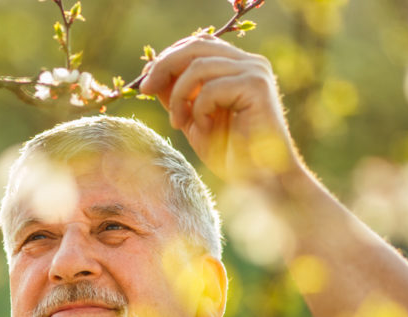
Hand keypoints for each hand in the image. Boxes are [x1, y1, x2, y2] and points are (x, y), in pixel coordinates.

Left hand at [139, 35, 301, 184]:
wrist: (262, 181)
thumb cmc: (232, 155)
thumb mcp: (194, 120)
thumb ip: (178, 96)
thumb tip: (151, 75)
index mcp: (238, 66)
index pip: (197, 45)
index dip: (167, 58)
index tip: (145, 82)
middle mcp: (250, 63)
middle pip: (196, 46)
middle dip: (164, 66)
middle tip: (146, 90)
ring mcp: (256, 72)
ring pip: (199, 66)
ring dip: (179, 96)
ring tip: (179, 123)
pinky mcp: (257, 87)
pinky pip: (211, 89)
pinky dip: (199, 110)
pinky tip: (205, 129)